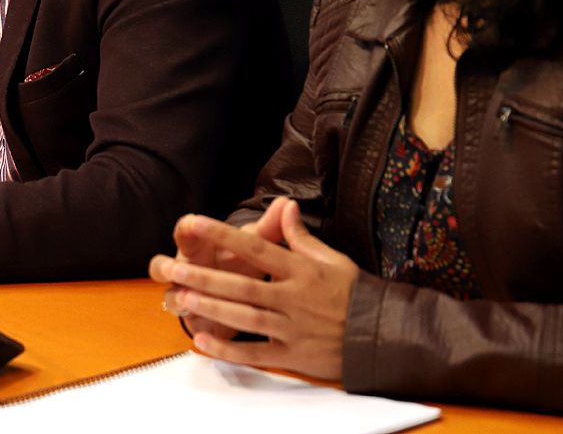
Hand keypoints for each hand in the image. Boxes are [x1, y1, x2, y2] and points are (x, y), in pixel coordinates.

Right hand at [150, 196, 289, 339]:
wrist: (243, 297)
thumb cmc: (243, 263)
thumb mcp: (255, 246)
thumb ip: (268, 227)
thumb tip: (286, 202)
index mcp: (198, 246)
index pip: (185, 231)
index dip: (188, 227)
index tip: (195, 223)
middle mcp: (184, 269)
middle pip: (162, 266)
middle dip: (168, 268)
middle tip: (176, 269)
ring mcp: (184, 295)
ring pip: (170, 297)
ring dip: (176, 298)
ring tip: (185, 301)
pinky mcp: (193, 319)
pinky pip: (188, 323)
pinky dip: (194, 326)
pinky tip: (201, 333)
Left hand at [151, 198, 358, 379]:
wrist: (387, 336)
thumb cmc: (355, 294)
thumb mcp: (331, 259)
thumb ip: (300, 236)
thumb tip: (286, 206)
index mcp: (302, 271)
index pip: (257, 249)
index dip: (224, 235)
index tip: (195, 222)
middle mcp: (295, 298)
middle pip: (244, 287)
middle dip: (207, 279)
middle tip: (175, 270)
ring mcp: (294, 329)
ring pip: (247, 318)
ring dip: (213, 310)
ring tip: (183, 300)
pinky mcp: (296, 356)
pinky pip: (256, 355)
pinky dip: (228, 350)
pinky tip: (202, 342)